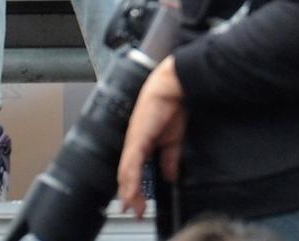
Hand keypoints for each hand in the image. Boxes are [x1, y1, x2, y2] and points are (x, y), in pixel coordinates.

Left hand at [116, 57, 186, 218]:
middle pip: (127, 175)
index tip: (140, 203)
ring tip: (131, 206)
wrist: (172, 88)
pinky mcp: (136, 139)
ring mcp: (133, 141)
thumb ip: (170, 159)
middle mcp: (133, 143)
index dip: (135, 188)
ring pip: (125, 172)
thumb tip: (170, 175)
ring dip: (128, 191)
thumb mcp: (173, 139)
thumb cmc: (172, 106)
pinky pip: (130, 164)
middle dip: (130, 195)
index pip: (135, 171)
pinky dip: (130, 179)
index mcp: (141, 143)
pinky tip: (130, 191)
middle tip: (134, 210)